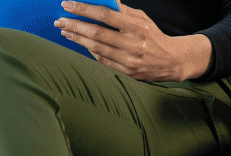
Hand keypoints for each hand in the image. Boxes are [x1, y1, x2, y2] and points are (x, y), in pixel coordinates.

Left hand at [55, 0, 211, 81]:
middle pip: (97, 33)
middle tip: (60, 20)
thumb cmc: (153, 36)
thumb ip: (123, 11)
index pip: (105, 15)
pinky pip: (102, 60)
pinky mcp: (127, 72)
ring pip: (96, 48)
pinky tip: (80, 42)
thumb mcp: (143, 19)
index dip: (84, 9)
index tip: (67, 4)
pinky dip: (89, 50)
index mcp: (137, 27)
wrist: (171, 61)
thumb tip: (101, 0)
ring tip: (64, 31)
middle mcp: (133, 44)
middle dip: (75, 25)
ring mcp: (129, 60)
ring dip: (77, 39)